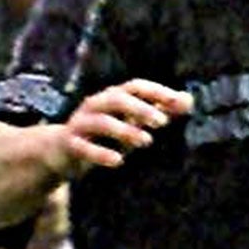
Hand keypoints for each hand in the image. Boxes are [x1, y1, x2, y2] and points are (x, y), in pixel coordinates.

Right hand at [52, 78, 191, 177]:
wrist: (59, 151)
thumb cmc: (102, 135)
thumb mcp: (131, 122)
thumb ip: (159, 111)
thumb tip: (188, 100)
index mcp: (112, 97)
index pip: (136, 86)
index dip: (156, 91)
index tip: (178, 102)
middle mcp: (95, 105)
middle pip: (118, 99)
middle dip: (140, 109)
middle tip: (162, 122)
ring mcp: (81, 123)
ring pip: (101, 121)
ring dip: (124, 129)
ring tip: (146, 141)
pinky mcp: (70, 144)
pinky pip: (84, 147)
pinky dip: (100, 153)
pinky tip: (118, 161)